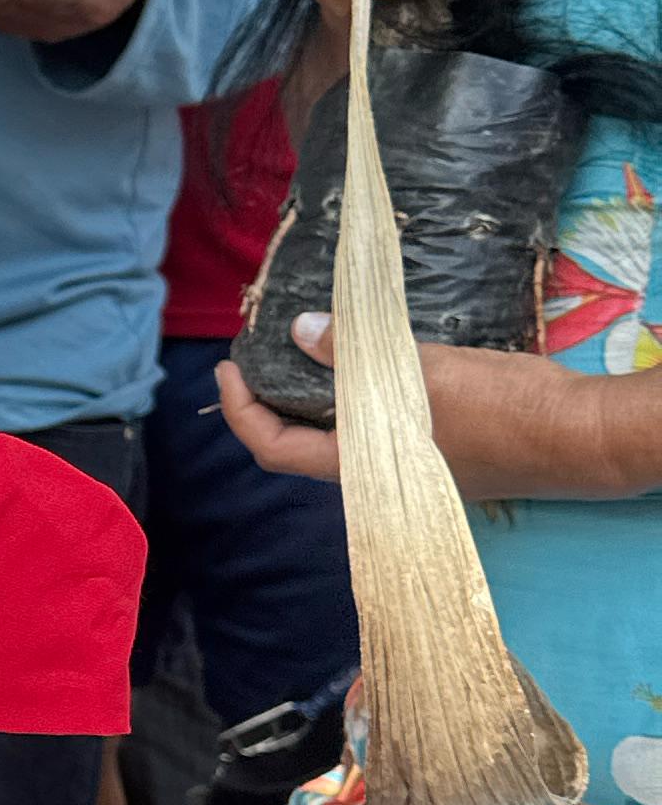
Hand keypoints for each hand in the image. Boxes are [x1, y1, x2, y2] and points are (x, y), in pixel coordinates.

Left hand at [217, 319, 654, 502]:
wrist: (578, 433)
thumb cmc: (503, 412)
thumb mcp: (424, 374)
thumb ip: (357, 357)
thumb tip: (301, 330)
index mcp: (362, 469)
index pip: (275, 450)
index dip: (241, 411)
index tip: (227, 367)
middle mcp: (376, 474)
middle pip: (299, 441)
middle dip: (271, 396)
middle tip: (257, 349)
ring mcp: (406, 462)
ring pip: (338, 429)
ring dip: (313, 390)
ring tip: (298, 343)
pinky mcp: (434, 444)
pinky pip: (374, 418)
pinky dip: (353, 389)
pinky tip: (355, 353)